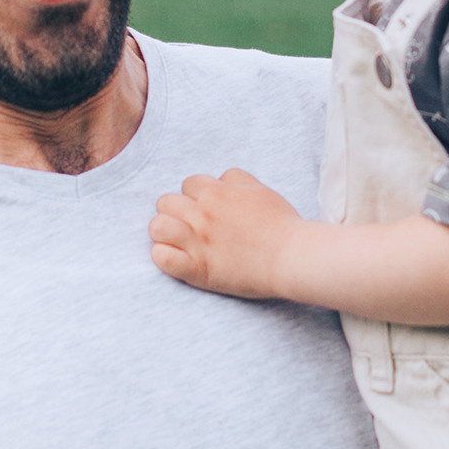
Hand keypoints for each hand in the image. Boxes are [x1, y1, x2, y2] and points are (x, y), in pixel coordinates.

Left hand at [148, 169, 308, 299]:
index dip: (196, 196)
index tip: (207, 210)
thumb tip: (219, 181)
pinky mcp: (197, 269)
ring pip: (157, 226)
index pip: (188, 184)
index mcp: (216, 192)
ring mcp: (197, 242)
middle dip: (176, 211)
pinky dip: (164, 257)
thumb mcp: (260, 190)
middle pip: (165, 202)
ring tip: (179, 242)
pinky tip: (178, 259)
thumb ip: (236, 179)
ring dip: (165, 232)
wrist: (291, 257)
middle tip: (192, 226)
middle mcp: (202, 214)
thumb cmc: (281, 224)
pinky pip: (161, 258)